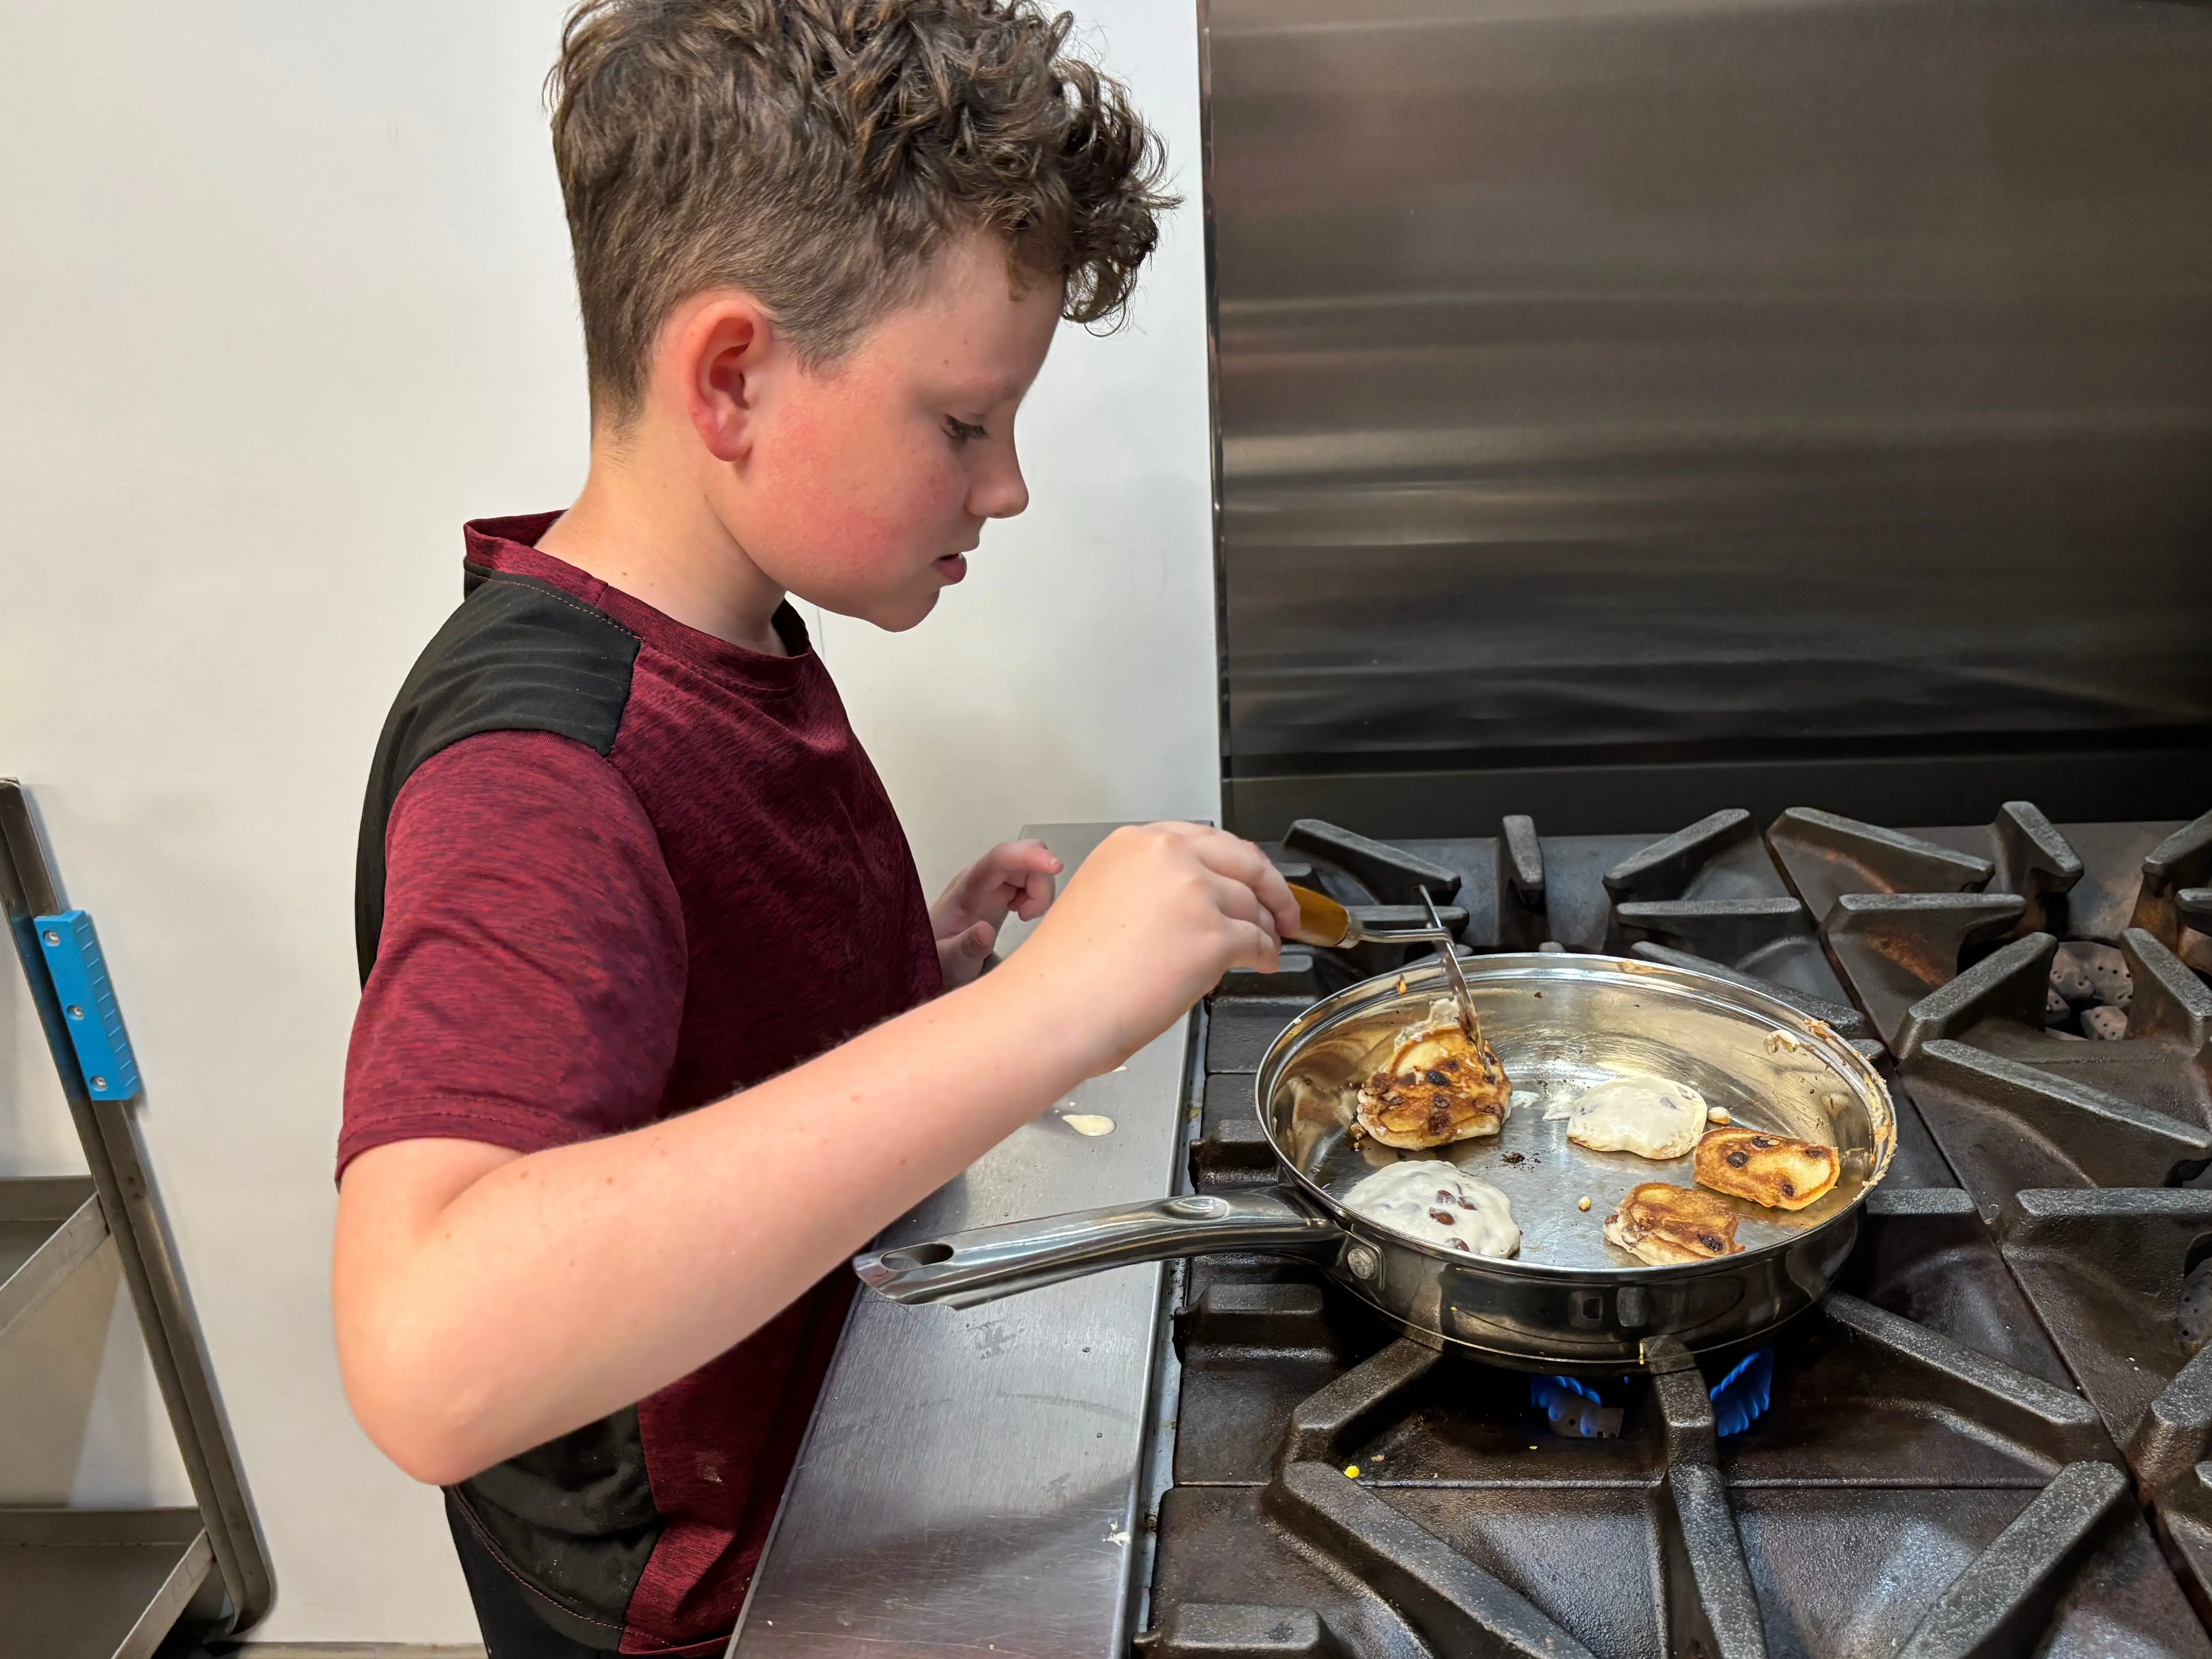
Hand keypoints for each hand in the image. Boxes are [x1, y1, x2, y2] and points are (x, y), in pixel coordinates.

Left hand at [933, 839, 1063, 988]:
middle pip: (1023, 857)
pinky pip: (1030, 878)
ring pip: (1031, 867)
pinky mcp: (1003, 889)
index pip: (1000, 859)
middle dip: (1040, 882)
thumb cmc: (941, 957)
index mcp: (967, 888)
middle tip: (1028, 916)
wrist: (938, 957)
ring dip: (1040, 891)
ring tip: (1024, 918)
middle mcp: (982, 877)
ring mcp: (994, 881)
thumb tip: (985, 931)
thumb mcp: (949, 959)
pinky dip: (1037, 894)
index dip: (1028, 856)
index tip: (1055, 866)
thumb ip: (965, 946)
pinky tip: (1022, 913)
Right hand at [993, 823, 1298, 1074]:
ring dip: (1267, 928)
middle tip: (1284, 908)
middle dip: (1270, 886)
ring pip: (1253, 905)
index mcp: (1133, 844)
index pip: (1204, 840)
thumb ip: (1148, 889)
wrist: (1055, 1008)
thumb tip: (1188, 907)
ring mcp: (1195, 893)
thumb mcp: (1101, 899)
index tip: (1248, 875)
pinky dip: (1266, 954)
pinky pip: (1257, 941)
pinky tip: (1261, 964)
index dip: (1234, 861)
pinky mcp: (1215, 934)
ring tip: (1268, 946)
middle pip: (1243, 861)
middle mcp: (1167, 856)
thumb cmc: (1064, 973)